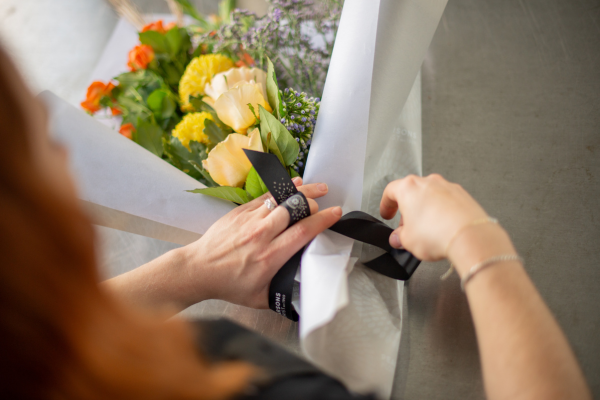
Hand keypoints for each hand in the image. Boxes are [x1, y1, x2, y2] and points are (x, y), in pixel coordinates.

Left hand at [182, 178, 341, 308]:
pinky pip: (265, 196)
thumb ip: (283, 294)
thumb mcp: (260, 298)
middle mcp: (261, 235)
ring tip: (318, 188)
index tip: (336, 213)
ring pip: (281, 198)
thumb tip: (303, 295)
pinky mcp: (240, 212)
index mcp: (270, 257)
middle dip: (313, 201)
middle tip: (325, 201)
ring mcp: (250, 220)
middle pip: (294, 209)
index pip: (303, 232)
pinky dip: (281, 189)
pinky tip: (293, 184)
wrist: (198, 270)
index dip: (322, 220)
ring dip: (302, 191)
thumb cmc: (228, 285)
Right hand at [380, 174, 487, 260]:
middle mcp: (428, 182)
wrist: (469, 236)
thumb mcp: (407, 241)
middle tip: (406, 228)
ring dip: (425, 210)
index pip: (390, 191)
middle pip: (411, 193)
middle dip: (407, 210)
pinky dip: (442, 212)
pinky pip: (447, 201)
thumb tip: (399, 238)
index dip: (386, 205)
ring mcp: (447, 187)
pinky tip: (442, 228)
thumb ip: (399, 237)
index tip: (387, 214)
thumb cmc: (438, 233)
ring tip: (426, 230)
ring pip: (430, 196)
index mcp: (409, 188)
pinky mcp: (463, 195)